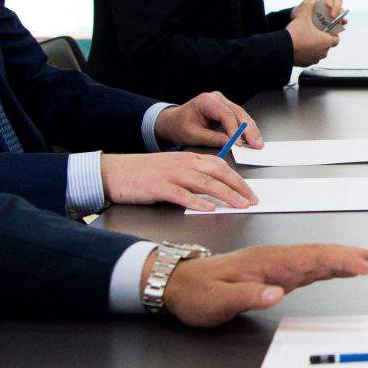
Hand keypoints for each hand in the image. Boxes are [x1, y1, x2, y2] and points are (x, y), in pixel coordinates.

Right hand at [100, 152, 257, 210]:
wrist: (115, 172)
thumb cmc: (143, 173)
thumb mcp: (172, 168)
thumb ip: (192, 176)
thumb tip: (213, 190)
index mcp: (187, 158)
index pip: (219, 165)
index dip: (237, 178)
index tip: (250, 191)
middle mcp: (183, 164)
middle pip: (218, 172)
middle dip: (239, 186)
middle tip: (253, 199)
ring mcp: (171, 175)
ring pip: (205, 183)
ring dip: (226, 194)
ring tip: (240, 204)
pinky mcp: (159, 187)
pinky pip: (182, 194)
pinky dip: (197, 202)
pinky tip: (210, 208)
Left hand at [154, 92, 260, 149]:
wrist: (173, 122)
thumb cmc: (179, 126)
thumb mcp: (193, 135)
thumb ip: (213, 139)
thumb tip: (231, 144)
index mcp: (206, 100)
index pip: (226, 114)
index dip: (235, 130)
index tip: (239, 144)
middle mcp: (217, 98)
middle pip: (238, 113)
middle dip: (249, 130)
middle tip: (256, 144)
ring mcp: (223, 102)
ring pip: (243, 115)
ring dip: (251, 130)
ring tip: (258, 143)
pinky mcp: (227, 109)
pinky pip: (240, 118)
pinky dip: (247, 129)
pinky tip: (253, 138)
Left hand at [157, 243, 367, 325]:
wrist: (179, 283)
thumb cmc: (196, 293)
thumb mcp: (215, 301)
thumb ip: (246, 296)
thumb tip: (277, 294)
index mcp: (267, 262)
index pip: (312, 258)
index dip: (342, 262)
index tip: (366, 268)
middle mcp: (278, 259)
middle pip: (326, 252)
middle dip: (360, 254)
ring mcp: (281, 265)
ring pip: (324, 258)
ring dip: (353, 258)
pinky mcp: (281, 274)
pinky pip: (315, 267)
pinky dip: (337, 267)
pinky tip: (351, 270)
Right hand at [286, 0, 339, 65]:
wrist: (282, 48)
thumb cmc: (295, 34)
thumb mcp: (303, 16)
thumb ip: (310, 7)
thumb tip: (312, 0)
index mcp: (327, 41)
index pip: (336, 39)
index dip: (333, 34)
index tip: (327, 30)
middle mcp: (323, 52)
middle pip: (327, 45)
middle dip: (322, 39)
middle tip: (315, 33)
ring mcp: (315, 59)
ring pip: (318, 52)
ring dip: (315, 46)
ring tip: (307, 39)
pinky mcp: (306, 63)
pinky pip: (310, 57)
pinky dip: (307, 53)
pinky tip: (300, 46)